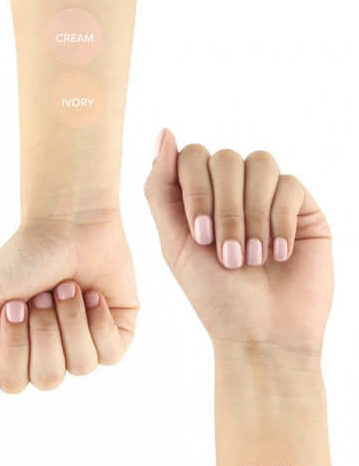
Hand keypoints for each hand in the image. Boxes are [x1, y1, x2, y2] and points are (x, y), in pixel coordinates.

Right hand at [0, 211, 137, 393]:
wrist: (67, 224)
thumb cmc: (21, 259)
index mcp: (13, 353)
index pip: (11, 383)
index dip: (14, 345)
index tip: (13, 303)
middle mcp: (48, 356)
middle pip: (46, 379)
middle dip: (43, 330)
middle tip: (41, 294)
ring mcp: (83, 348)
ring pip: (79, 366)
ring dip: (69, 319)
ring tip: (66, 287)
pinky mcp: (116, 336)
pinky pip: (109, 353)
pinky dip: (97, 320)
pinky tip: (91, 294)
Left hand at [144, 130, 331, 354]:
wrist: (262, 333)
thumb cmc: (214, 295)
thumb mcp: (175, 243)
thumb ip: (162, 189)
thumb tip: (164, 132)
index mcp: (198, 196)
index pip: (192, 155)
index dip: (195, 190)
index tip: (199, 236)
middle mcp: (233, 190)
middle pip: (225, 158)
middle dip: (223, 208)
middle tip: (227, 255)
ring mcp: (269, 195)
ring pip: (259, 164)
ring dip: (251, 216)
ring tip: (251, 258)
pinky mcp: (303, 207)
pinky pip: (290, 185)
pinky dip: (278, 221)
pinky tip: (276, 254)